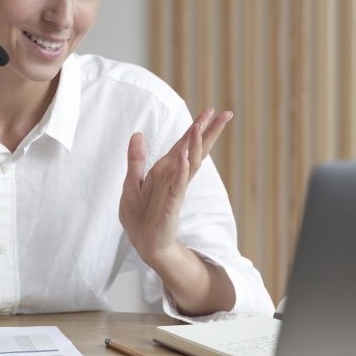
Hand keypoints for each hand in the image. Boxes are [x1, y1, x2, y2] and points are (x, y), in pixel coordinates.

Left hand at [118, 108, 232, 266]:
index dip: (197, 127)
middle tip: (225, 114)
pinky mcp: (171, 205)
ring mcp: (175, 189)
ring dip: (195, 145)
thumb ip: (136, 159)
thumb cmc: (140, 215)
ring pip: (189, 163)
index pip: (184, 144)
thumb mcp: (131, 183)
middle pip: (195, 149)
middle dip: (208, 131)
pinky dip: (182, 171)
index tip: (211, 111)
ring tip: (199, 126)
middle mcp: (174, 176)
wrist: (144, 244)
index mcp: (165, 170)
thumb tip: (137, 133)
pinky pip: (178, 185)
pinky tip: (186, 157)